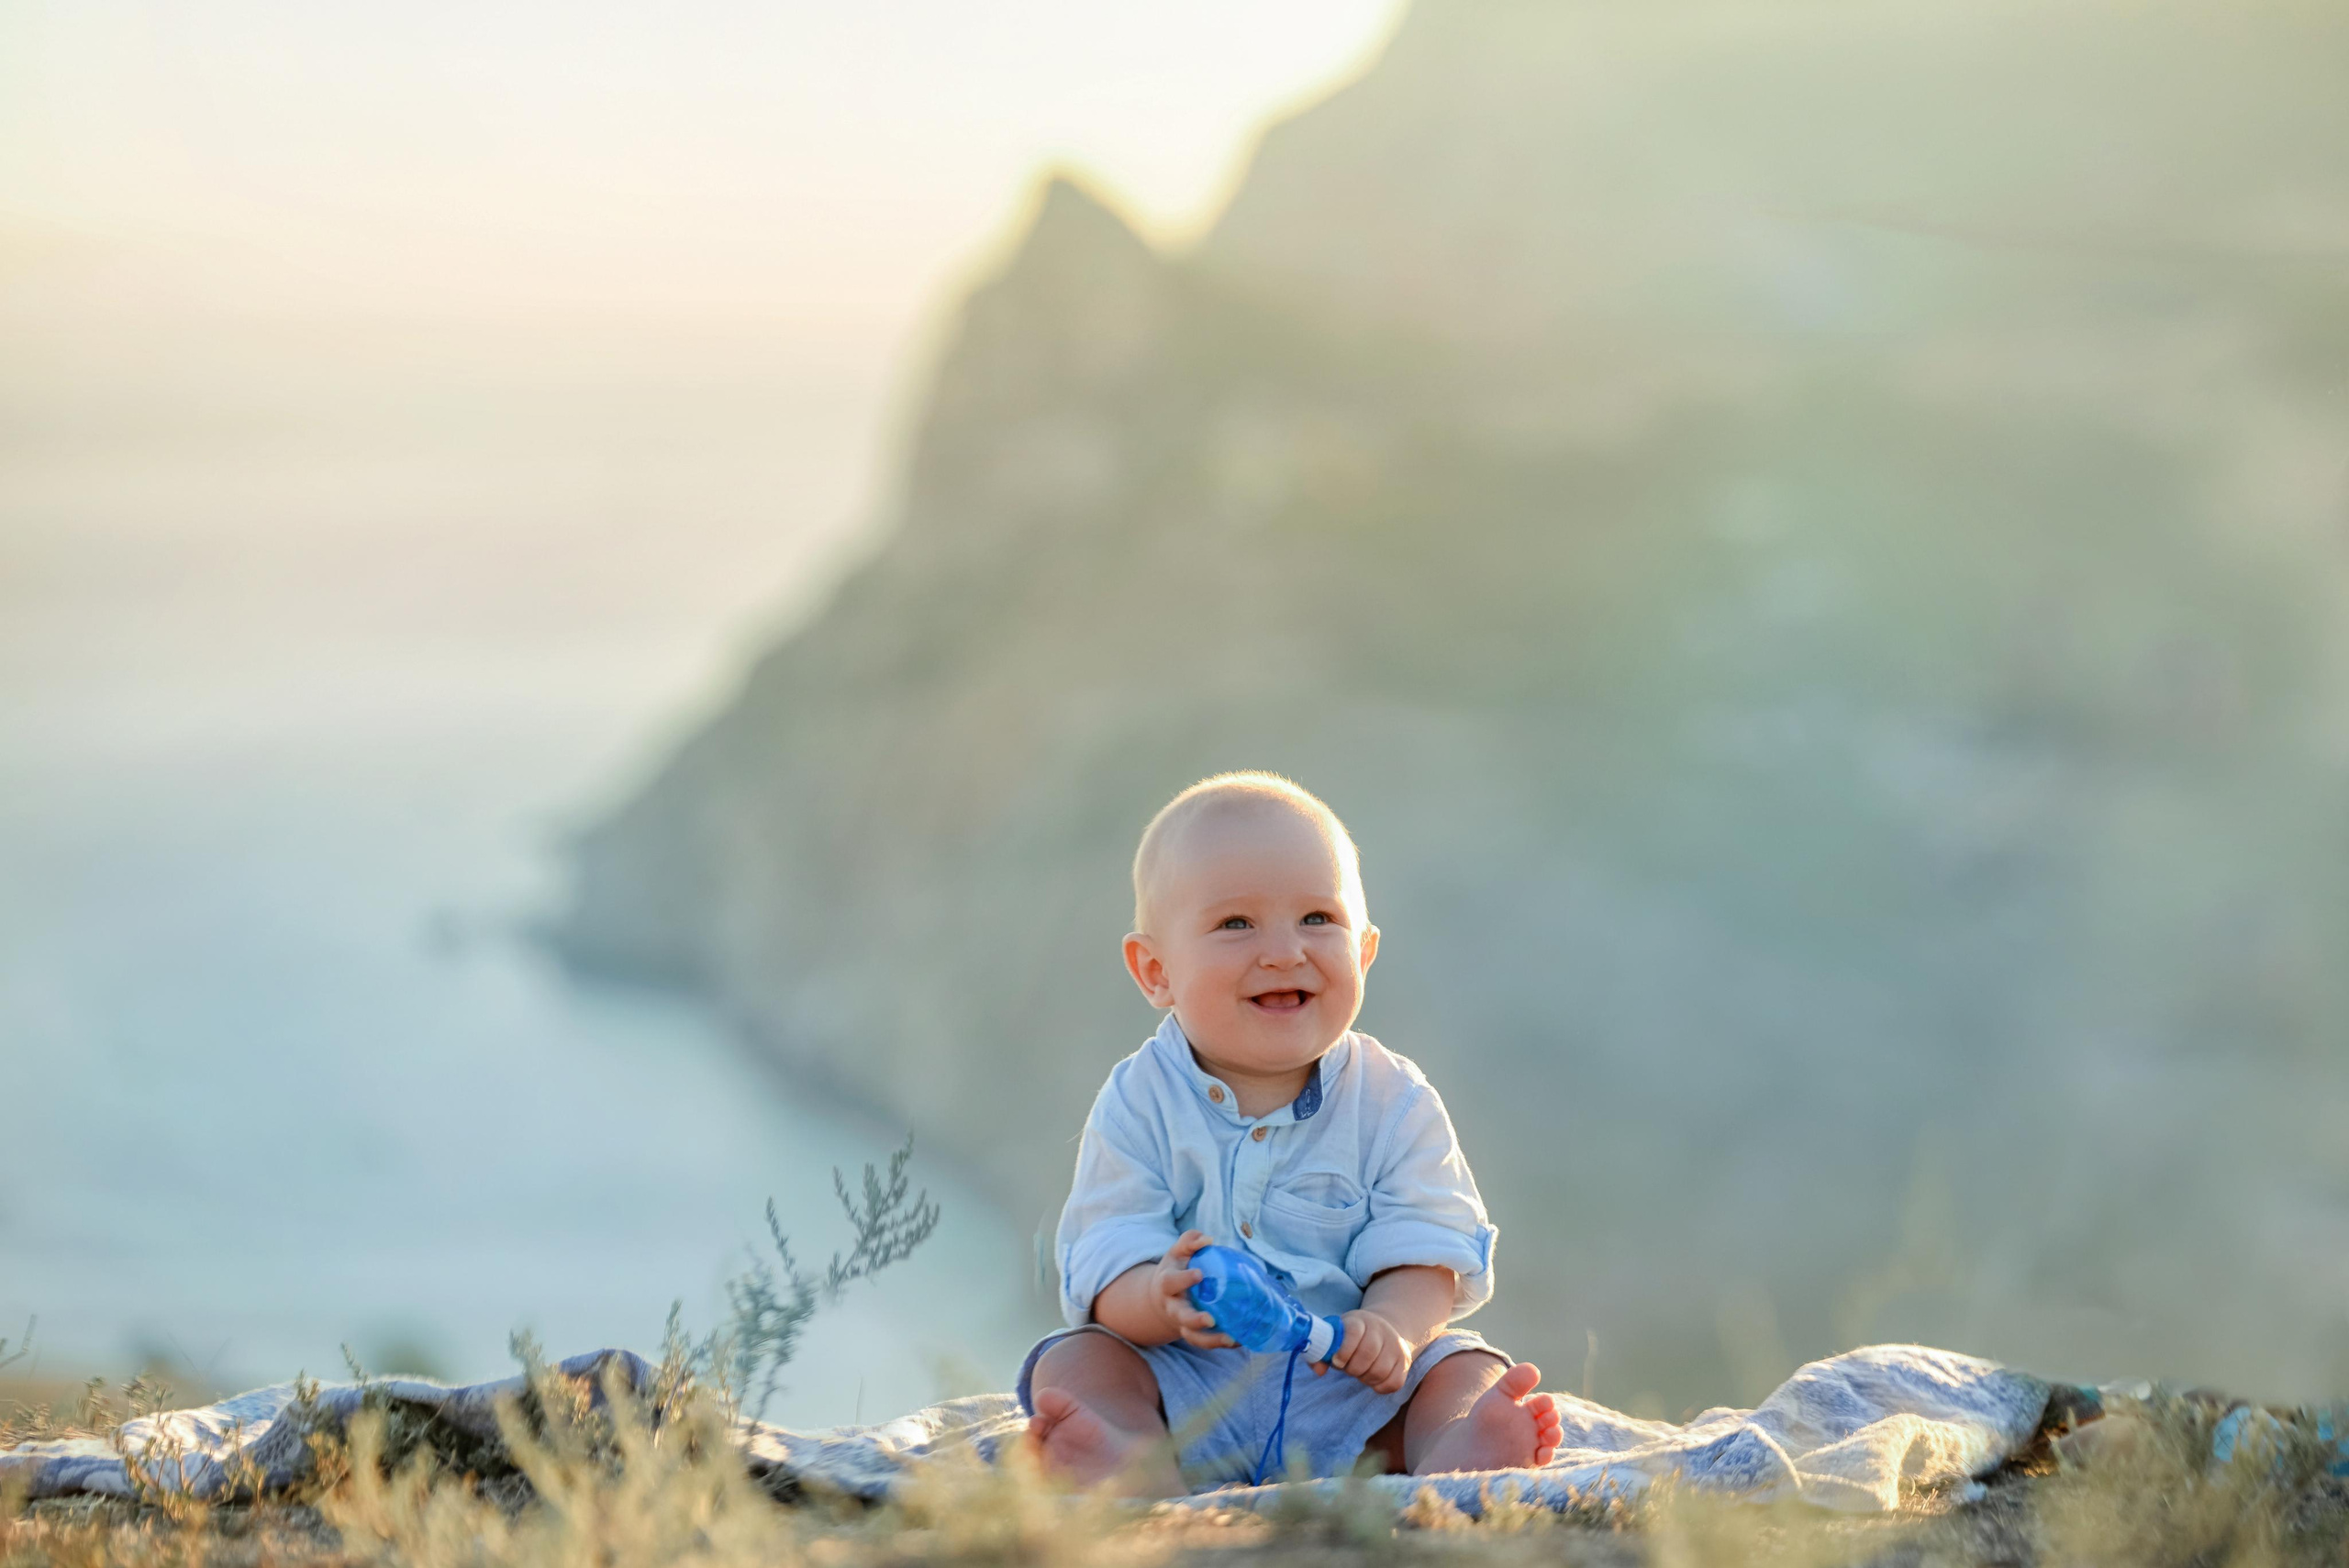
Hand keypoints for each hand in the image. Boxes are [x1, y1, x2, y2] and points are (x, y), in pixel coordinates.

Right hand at [1154, 1231, 1235, 1349]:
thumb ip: (1189, 1242)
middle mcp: (1173, 1308)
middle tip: (1210, 1319)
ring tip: (1230, 1339)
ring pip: (1193, 1337)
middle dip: (1194, 1320)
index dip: (1184, 1280)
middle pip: (1181, 1317)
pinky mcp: (1194, 1334)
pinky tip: (1240, 1340)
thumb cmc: (1175, 1270)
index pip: (1171, 1282)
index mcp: (1166, 1285)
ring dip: (1211, 1340)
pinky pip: (1206, 1343)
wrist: (1161, 1299)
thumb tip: (1208, 1239)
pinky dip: (1222, 1344)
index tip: (1199, 1274)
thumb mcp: (1177, 1253)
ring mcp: (1183, 1324)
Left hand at [1319, 1309, 1410, 1392]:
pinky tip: (1372, 1380)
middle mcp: (1382, 1330)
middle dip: (1353, 1368)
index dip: (1344, 1350)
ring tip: (1359, 1373)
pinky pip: (1394, 1382)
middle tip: (1347, 1369)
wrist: (1383, 1329)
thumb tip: (1319, 1371)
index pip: (1355, 1332)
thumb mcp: (1338, 1335)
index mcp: (1361, 1320)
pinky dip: (1380, 1387)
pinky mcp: (1405, 1362)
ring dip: (1365, 1378)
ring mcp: (1396, 1346)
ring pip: (1381, 1370)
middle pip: (1368, 1353)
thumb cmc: (1353, 1337)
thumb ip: (1323, 1351)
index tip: (1336, 1362)